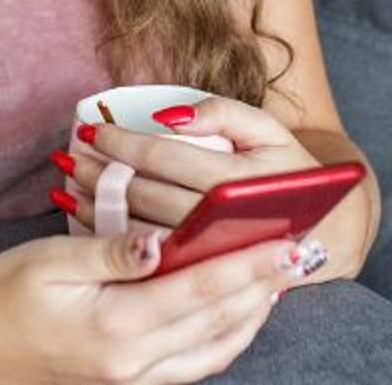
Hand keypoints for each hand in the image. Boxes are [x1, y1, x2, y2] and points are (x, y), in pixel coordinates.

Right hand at [0, 226, 308, 383]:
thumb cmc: (4, 295)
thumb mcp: (50, 262)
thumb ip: (112, 253)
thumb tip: (162, 241)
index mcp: (115, 327)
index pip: (200, 290)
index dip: (248, 264)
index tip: (286, 240)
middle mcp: (133, 364)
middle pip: (218, 322)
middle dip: (265, 286)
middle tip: (303, 252)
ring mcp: (134, 381)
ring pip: (214, 350)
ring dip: (253, 314)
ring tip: (280, 278)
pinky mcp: (130, 384)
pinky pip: (194, 366)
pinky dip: (225, 338)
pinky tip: (238, 313)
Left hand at [59, 95, 322, 235]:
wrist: (323, 232)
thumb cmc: (287, 171)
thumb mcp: (266, 129)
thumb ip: (222, 112)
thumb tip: (167, 116)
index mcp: (236, 180)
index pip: (165, 158)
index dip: (124, 143)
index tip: (93, 129)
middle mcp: (221, 222)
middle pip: (145, 196)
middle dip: (102, 176)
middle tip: (67, 157)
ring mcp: (210, 256)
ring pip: (140, 231)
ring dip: (100, 209)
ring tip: (68, 186)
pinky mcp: (202, 279)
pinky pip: (149, 259)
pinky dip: (114, 239)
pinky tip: (89, 222)